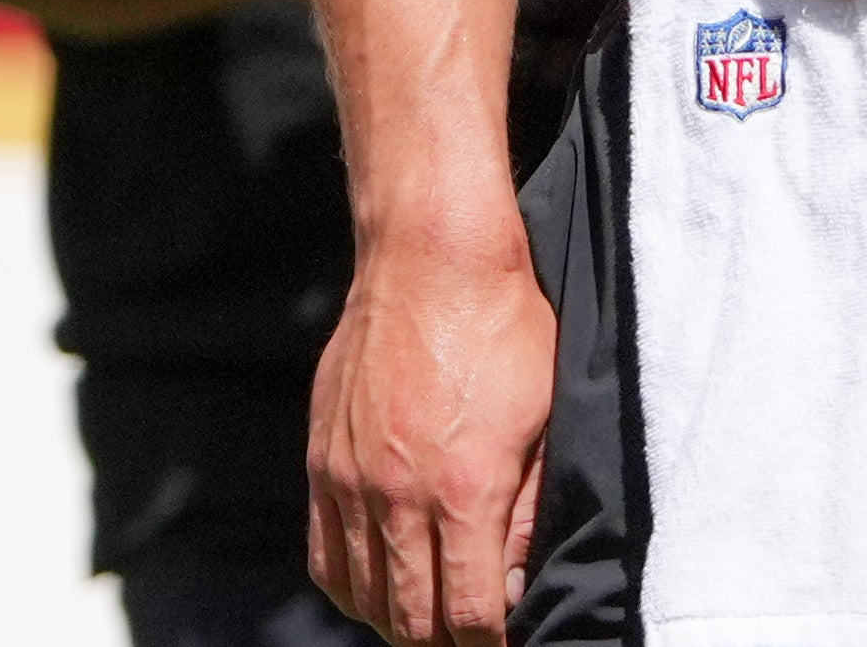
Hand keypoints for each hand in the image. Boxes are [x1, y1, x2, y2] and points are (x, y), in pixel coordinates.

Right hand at [308, 224, 553, 646]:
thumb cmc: (503, 330)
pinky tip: (377, 587)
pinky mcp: (321, 457)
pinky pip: (323, 552)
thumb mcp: (544, 422)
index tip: (504, 641)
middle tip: (467, 636)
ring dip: (395, 620)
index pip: (471, 616)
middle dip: (443, 644)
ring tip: (427, 617)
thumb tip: (518, 586)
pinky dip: (350, 586)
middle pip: (410, 620)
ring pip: (361, 595)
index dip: (492, 645)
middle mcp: (398, 493)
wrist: (429, 257)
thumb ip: (529, 514)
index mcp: (465, 489)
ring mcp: (350, 476)